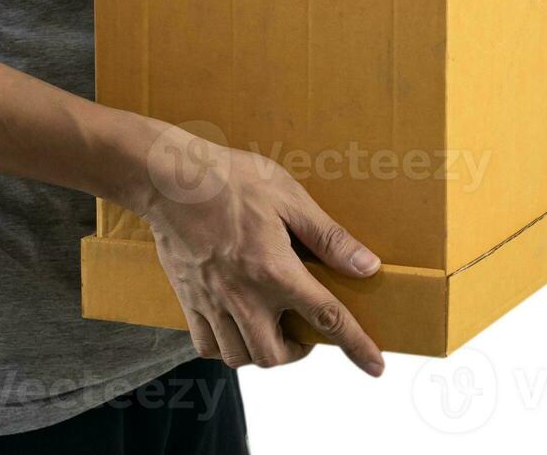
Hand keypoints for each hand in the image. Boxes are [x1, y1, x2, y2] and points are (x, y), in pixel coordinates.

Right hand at [138, 126, 385, 374]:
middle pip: (275, 355)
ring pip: (240, 357)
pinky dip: (226, 347)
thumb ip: (330, 239)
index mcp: (276, 272)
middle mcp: (244, 297)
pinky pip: (207, 347)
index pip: (328, 319)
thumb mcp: (291, 199)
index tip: (376, 366)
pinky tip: (235, 323)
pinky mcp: (188, 300)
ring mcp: (212, 302)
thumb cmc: (233, 181)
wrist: (170, 180)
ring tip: (270, 325)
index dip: (357, 346)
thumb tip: (367, 266)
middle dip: (297, 350)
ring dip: (262, 350)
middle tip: (303, 327)